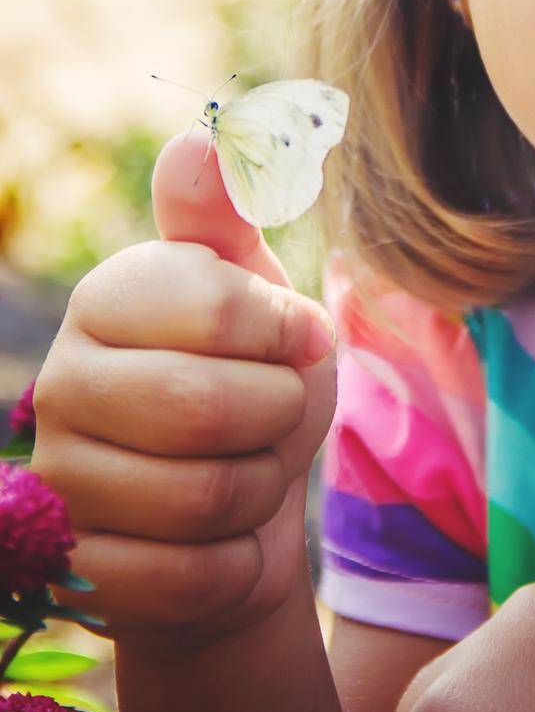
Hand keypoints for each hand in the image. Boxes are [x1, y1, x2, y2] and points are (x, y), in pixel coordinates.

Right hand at [27, 132, 338, 652]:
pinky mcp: (82, 573)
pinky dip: (237, 560)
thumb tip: (200, 136)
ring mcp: (62, 482)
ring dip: (261, 487)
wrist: (239, 508)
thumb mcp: (257, 288)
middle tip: (275, 409)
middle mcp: (62, 383)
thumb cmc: (252, 378)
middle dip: (278, 413)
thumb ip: (228, 214)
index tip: (296, 337)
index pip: (217, 305)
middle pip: (208, 408)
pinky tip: (223, 537)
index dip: (285, 330)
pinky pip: (193, 575)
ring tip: (247, 466)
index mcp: (107, 298)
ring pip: (206, 497)